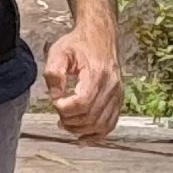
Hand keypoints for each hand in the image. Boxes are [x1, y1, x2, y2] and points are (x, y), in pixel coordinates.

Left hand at [44, 20, 123, 144]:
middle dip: (70, 120)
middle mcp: (111, 85)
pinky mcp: (118, 99)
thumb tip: (56, 97)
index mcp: (97, 73)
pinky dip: (97, 135)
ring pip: (101, 125)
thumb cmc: (79, 43)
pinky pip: (111, 124)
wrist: (99, 35)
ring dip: (81, 130)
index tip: (56, 102)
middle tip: (59, 114)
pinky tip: (83, 137)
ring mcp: (117, 94)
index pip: (82, 102)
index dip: (65, 108)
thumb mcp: (58, 52)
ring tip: (67, 124)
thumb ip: (53, 74)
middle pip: (91, 116)